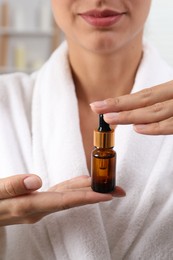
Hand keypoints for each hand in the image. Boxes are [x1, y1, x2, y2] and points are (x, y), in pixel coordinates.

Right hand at [0, 174, 124, 225]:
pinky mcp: (35, 204)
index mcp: (29, 206)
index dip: (87, 197)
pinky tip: (79, 184)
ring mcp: (38, 208)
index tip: (108, 195)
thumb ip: (11, 187)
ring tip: (104, 184)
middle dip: (96, 195)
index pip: (64, 200)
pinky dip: (73, 189)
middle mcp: (38, 209)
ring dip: (87, 191)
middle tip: (119, 191)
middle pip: (71, 200)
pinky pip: (59, 196)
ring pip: (67, 197)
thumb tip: (36, 180)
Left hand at [90, 80, 172, 134]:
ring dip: (130, 115)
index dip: (120, 101)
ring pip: (155, 111)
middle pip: (144, 100)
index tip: (100, 104)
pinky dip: (155, 128)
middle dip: (118, 106)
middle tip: (96, 108)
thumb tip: (143, 111)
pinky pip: (172, 125)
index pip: (144, 95)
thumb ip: (164, 101)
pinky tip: (137, 128)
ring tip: (110, 119)